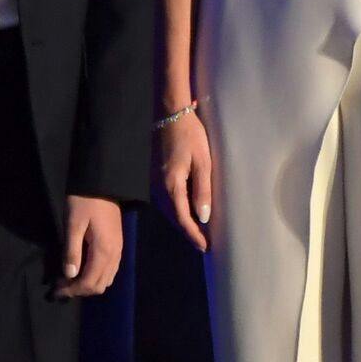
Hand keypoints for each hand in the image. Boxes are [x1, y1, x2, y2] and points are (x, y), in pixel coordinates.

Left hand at [54, 196, 122, 298]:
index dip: (72, 290)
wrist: (103, 183)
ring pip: (107, 279)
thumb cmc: (84, 202)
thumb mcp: (73, 224)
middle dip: (80, 290)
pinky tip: (84, 268)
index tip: (56, 289)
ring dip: (89, 284)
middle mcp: (115, 255)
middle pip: (100, 285)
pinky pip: (111, 270)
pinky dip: (97, 276)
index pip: (89, 282)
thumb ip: (72, 251)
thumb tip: (69, 275)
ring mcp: (119, 250)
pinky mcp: (118, 245)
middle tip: (61, 284)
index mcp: (104, 251)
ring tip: (71, 278)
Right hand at [154, 108, 213, 251]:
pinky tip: (187, 211)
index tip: (205, 247)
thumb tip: (203, 218)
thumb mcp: (203, 161)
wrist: (171, 114)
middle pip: (173, 217)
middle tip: (203, 243)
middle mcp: (160, 187)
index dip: (193, 234)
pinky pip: (167, 200)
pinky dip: (177, 210)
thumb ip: (202, 190)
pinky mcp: (156, 175)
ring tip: (197, 231)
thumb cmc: (191, 136)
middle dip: (188, 231)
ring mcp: (155, 181)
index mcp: (172, 185)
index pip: (182, 217)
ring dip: (182, 221)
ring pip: (169, 209)